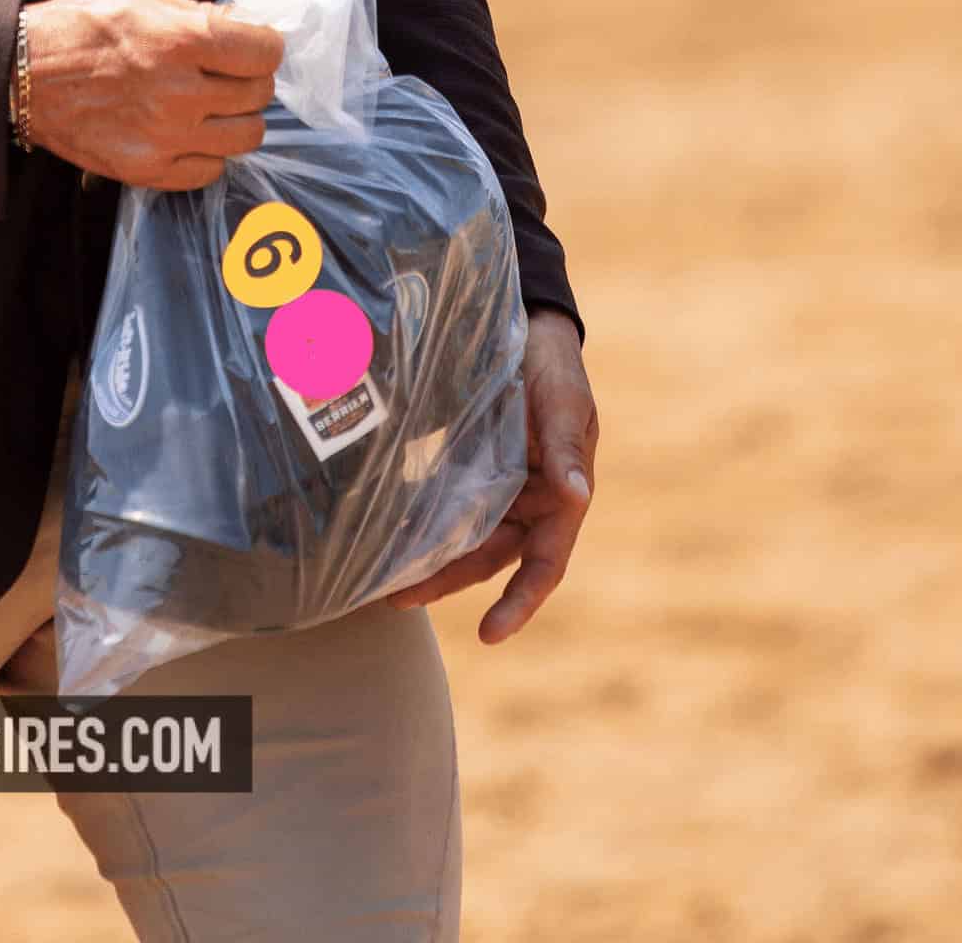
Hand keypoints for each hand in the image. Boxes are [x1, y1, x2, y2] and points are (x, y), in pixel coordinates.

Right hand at [20, 0, 283, 189]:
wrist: (22, 74)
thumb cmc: (76, 28)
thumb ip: (196, 14)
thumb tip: (239, 26)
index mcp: (182, 40)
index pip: (266, 52)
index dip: (263, 46)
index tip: (252, 46)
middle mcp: (181, 92)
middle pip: (260, 95)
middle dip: (250, 79)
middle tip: (227, 72)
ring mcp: (166, 136)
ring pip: (246, 137)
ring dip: (236, 118)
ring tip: (212, 105)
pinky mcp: (147, 169)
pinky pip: (210, 170)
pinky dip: (207, 152)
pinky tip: (188, 132)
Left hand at [387, 307, 597, 642]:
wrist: (530, 328)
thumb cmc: (556, 368)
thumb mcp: (566, 402)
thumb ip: (566, 447)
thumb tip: (578, 496)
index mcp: (562, 499)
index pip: (544, 564)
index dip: (520, 602)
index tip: (490, 633)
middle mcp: (529, 503)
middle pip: (490, 558)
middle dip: (448, 582)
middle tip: (398, 598)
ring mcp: (498, 486)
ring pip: (463, 536)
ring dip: (429, 559)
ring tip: (383, 580)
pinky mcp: (469, 465)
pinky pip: (445, 501)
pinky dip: (422, 520)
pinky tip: (387, 531)